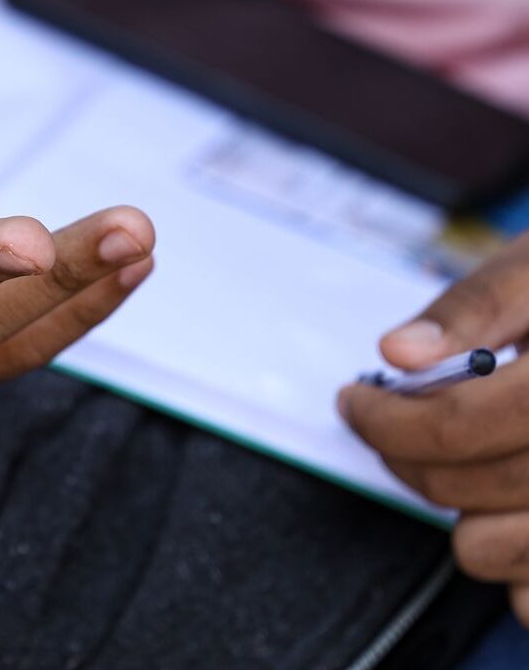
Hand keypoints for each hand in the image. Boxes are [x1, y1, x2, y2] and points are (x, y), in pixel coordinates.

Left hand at [339, 233, 528, 622]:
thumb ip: (480, 306)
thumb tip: (401, 351)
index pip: (457, 425)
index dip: (386, 419)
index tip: (357, 402)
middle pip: (464, 488)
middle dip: (406, 455)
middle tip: (395, 421)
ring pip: (490, 551)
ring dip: (462, 508)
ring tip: (479, 459)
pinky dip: (516, 563)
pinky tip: (521, 505)